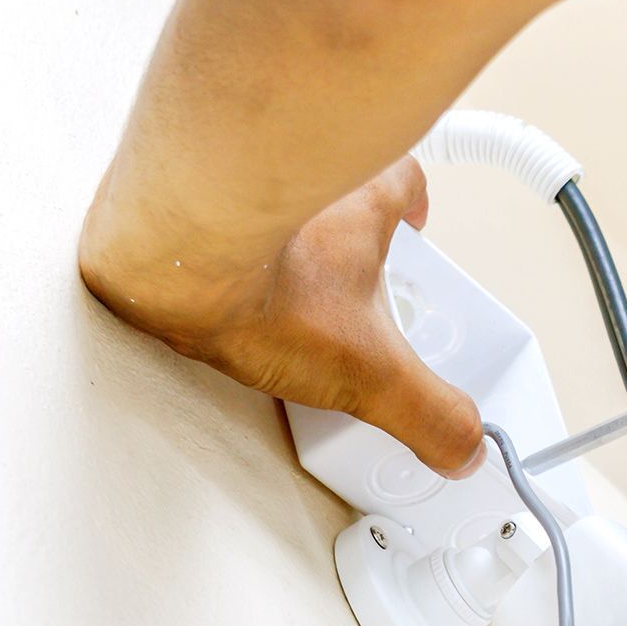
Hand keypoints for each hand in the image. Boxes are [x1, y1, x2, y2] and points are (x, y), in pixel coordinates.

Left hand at [80, 157, 483, 475]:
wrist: (165, 259)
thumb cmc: (261, 284)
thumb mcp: (367, 371)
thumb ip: (424, 413)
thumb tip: (461, 445)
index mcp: (358, 208)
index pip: (401, 180)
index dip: (411, 200)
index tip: (414, 220)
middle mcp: (298, 182)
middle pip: (333, 187)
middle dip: (342, 224)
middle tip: (341, 268)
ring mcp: (236, 186)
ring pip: (267, 196)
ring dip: (275, 230)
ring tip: (270, 283)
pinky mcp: (177, 205)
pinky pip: (202, 213)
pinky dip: (210, 243)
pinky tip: (207, 285)